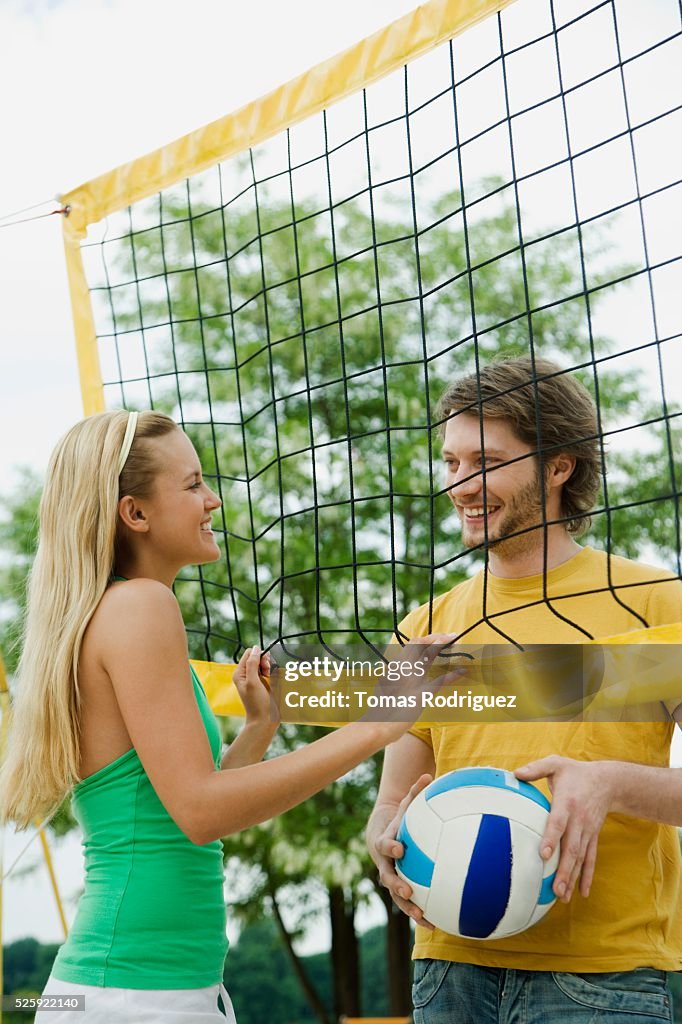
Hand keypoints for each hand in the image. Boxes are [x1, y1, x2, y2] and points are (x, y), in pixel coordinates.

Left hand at [233, 645, 277, 728]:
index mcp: (240, 673)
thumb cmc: (257, 703)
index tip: (265, 667)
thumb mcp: (253, 682)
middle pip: (258, 657)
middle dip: (266, 662)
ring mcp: (255, 678)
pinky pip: (269, 670)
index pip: (250, 653)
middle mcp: (246, 674)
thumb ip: (252, 664)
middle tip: (269, 673)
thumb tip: (255, 648)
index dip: (259, 656)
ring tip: (272, 677)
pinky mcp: (263, 682)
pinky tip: (274, 680)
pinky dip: (273, 672)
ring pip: (265, 663)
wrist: (264, 720)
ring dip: (271, 667)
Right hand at [366, 633, 464, 742]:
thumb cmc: (382, 709)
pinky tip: (463, 671)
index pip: (412, 644)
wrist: (379, 724)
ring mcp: (412, 680)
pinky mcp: (421, 694)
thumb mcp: (385, 687)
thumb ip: (395, 675)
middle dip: (436, 637)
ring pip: (428, 655)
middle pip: (420, 643)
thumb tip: (400, 668)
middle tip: (450, 635)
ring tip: (454, 639)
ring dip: (442, 645)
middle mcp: (403, 669)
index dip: (426, 639)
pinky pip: (440, 681)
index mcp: (395, 667)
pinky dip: (453, 675)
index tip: (437, 638)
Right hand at [372, 774, 435, 928]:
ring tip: (423, 918)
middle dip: (397, 885)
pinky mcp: (400, 889)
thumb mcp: (404, 805)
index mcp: (385, 843)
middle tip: (407, 891)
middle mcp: (385, 864)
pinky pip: (408, 903)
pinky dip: (419, 913)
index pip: (385, 845)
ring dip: (409, 908)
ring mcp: (392, 878)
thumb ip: (415, 792)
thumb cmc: (399, 819)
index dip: (391, 847)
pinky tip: (436, 924)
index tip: (400, 848)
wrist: (381, 837)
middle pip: (388, 877)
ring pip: (397, 896)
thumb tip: (428, 775)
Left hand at [514, 756, 611, 901]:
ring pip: (580, 858)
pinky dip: (587, 876)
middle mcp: (579, 820)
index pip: (558, 822)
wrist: (608, 782)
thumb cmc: (576, 772)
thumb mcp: (556, 764)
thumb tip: (514, 774)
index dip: (551, 838)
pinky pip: (591, 859)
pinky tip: (583, 893)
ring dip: (572, 878)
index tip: (543, 854)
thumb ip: (535, 768)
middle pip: (571, 848)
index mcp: (568, 802)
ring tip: (562, 896)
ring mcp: (588, 831)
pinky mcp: (593, 837)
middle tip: (554, 889)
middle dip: (563, 870)